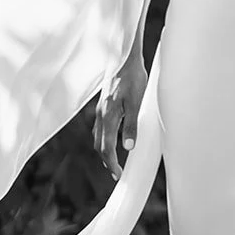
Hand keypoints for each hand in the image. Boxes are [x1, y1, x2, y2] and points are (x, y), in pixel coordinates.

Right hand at [93, 47, 147, 180]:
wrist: (124, 58)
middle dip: (107, 161)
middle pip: (99, 145)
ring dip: (105, 151)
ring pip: (98, 137)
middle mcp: (100, 115)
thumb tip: (128, 147)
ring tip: (115, 161)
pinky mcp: (102, 105)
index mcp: (108, 116)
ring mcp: (100, 110)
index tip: (118, 175)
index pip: (106, 148)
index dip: (112, 164)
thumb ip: (131, 125)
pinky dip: (104, 139)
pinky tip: (113, 139)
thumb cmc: (133, 78)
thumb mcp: (137, 102)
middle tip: (117, 173)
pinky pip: (100, 128)